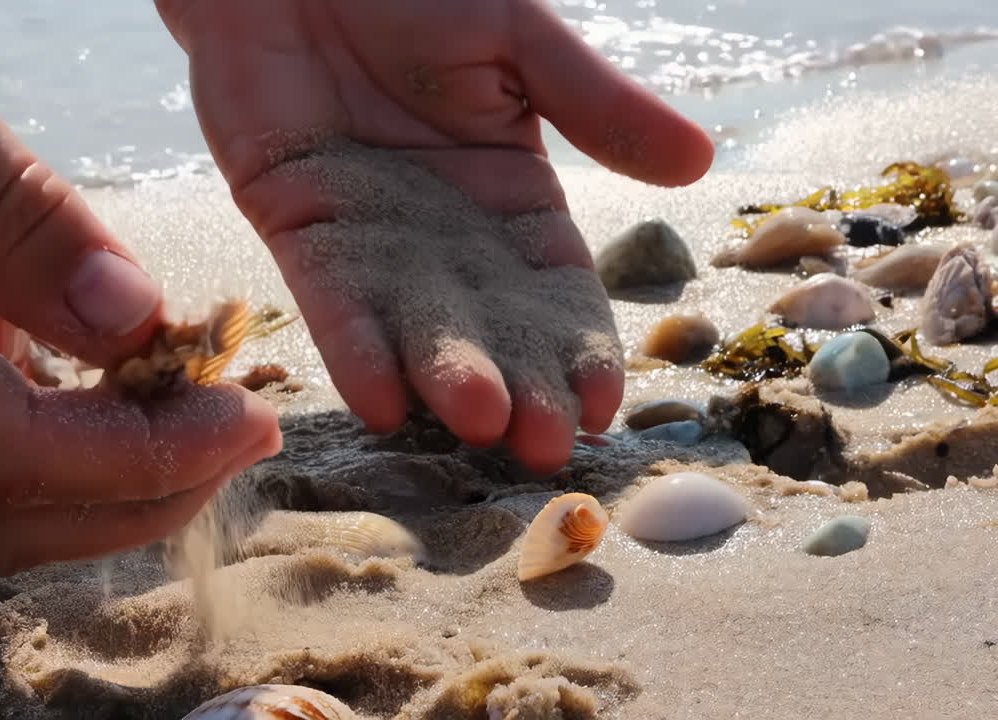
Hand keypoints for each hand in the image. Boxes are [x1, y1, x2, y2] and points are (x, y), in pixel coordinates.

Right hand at [0, 0, 280, 577]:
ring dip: (77, 484)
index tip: (243, 418)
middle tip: (232, 430)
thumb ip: (2, 208)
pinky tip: (49, 367)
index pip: (2, 456)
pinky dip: (7, 448)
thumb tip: (134, 321)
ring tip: (171, 405)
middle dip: (132, 495)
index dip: (143, 457)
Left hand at [157, 0, 713, 472]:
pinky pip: (328, 295)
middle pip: (491, 326)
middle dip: (521, 387)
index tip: (606, 408)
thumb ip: (597, 107)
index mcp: (510, 196)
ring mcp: (371, 236)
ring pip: (413, 322)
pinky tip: (378, 396)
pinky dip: (353, 343)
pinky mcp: (297, 225)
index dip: (580, 348)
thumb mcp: (522, 39)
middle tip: (545, 449)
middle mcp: (444, 233)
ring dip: (443, 377)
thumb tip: (700, 166)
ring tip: (476, 425)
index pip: (556, 289)